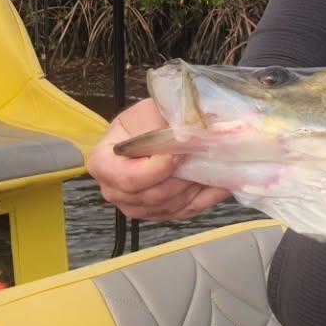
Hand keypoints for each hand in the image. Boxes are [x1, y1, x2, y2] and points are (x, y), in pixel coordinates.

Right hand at [86, 96, 232, 222]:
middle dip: (181, 177)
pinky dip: (206, 196)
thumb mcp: (152, 112)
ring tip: (211, 163)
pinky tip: (222, 181)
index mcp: (103, 164)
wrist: (154, 128)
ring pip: (172, 205)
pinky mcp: (161, 214)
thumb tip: (192, 132)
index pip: (128, 178)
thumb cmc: (148, 119)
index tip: (179, 153)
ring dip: (195, 185)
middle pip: (152, 195)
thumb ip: (164, 126)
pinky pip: (187, 211)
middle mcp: (114, 190)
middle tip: (202, 156)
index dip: (157, 169)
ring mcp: (137, 207)